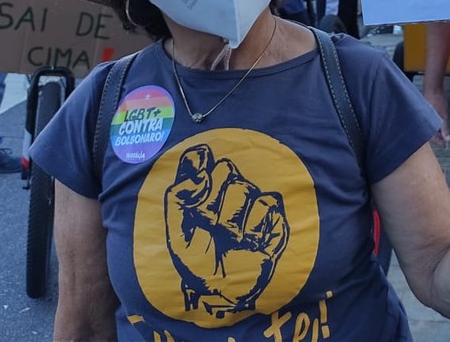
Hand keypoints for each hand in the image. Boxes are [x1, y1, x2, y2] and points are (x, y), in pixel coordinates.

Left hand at [164, 144, 289, 317]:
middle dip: (214, 201)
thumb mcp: (177, 236)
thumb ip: (179, 200)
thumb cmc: (199, 263)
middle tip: (210, 226)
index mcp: (200, 191)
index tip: (196, 181)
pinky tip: (249, 242)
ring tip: (230, 240)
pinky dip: (255, 226)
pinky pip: (267, 203)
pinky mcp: (272, 216)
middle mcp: (226, 190)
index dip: (197, 162)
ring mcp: (250, 202)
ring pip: (244, 188)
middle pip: (225, 168)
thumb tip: (198, 174)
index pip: (198, 157)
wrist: (225, 291)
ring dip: (232, 220)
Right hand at [422, 81, 449, 147]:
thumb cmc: (437, 101)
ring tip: (443, 133)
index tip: (444, 145)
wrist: (433, 88)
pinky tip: (439, 124)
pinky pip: (430, 121)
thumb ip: (444, 128)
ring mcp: (424, 116)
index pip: (431, 137)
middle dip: (437, 137)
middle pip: (429, 133)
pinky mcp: (426, 112)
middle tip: (445, 140)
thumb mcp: (443, 116)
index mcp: (425, 123)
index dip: (438, 141)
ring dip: (436, 130)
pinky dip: (435, 124)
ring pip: (429, 127)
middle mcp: (423, 121)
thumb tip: (447, 139)